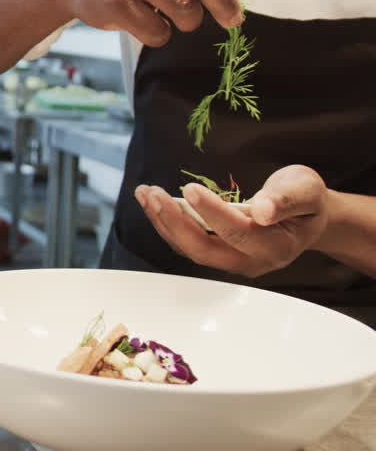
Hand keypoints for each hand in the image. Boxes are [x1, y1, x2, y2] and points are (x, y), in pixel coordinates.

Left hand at [134, 165, 328, 277]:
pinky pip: (186, 242)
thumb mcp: (305, 189)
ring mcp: (231, 261)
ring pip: (189, 248)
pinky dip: (166, 222)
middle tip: (154, 194)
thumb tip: (262, 211)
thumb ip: (286, 199)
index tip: (190, 188)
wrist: (304, 214)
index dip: (212, 212)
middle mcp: (251, 261)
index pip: (238, 233)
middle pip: (204, 249)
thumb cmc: (305, 199)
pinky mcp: (216, 253)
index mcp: (277, 247)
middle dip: (175, 222)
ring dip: (163, 222)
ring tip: (145, 193)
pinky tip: (152, 201)